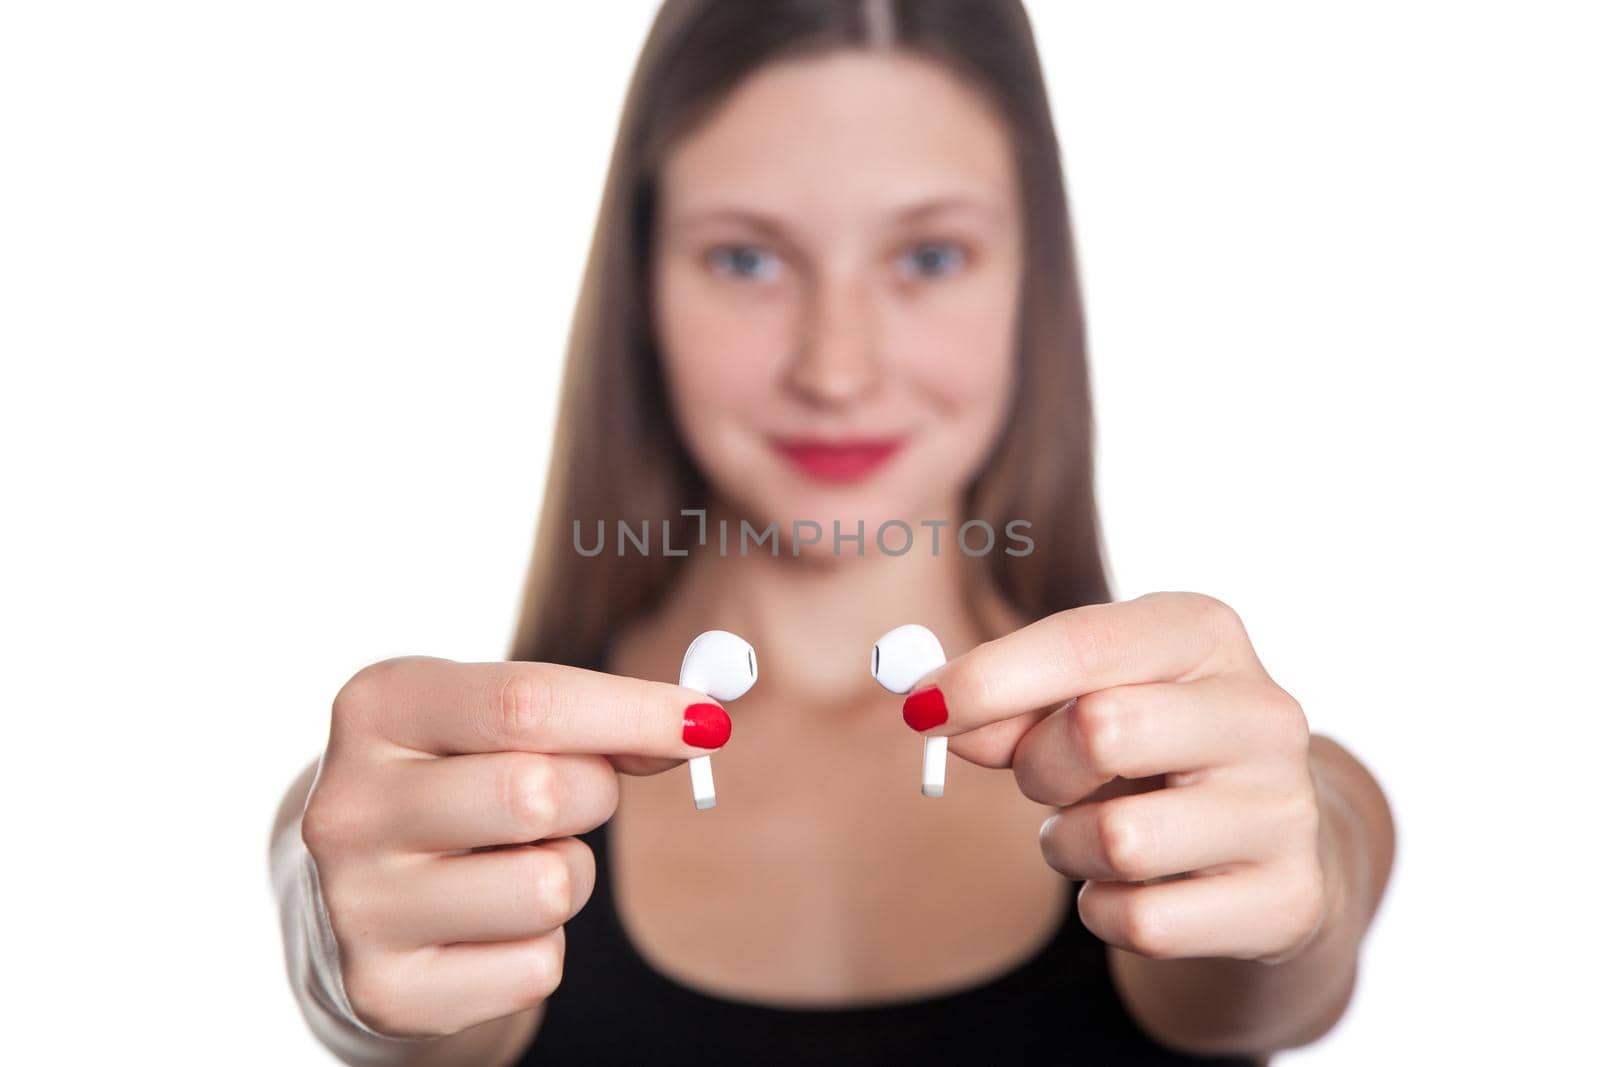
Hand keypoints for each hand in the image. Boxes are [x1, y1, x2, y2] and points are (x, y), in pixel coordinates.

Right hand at [299, 656, 731, 1037]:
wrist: (346, 902)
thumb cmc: (456, 784)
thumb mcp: (497, 724)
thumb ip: (590, 716)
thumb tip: (697, 723)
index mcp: (376, 706)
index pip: (526, 701)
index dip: (634, 711)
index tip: (708, 720)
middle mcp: (347, 805)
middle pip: (543, 792)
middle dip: (593, 795)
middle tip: (569, 799)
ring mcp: (357, 905)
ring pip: (548, 886)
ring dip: (566, 875)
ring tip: (512, 864)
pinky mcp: (384, 991)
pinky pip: (535, 966)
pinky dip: (540, 946)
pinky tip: (486, 926)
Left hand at [910, 592, 1325, 963]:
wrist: (1256, 846)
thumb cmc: (1144, 752)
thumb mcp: (1078, 704)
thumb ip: (1008, 704)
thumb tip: (932, 711)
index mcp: (1205, 634)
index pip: (1084, 643)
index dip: (988, 678)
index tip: (919, 709)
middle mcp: (1263, 712)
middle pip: (1101, 729)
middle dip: (1039, 765)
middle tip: (1040, 779)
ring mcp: (1287, 809)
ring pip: (1118, 839)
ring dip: (1067, 845)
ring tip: (1093, 830)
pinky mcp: (1287, 899)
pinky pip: (1142, 921)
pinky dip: (1104, 910)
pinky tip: (1131, 885)